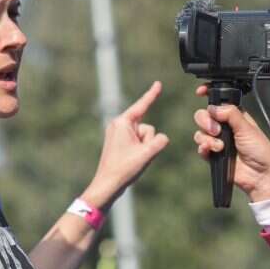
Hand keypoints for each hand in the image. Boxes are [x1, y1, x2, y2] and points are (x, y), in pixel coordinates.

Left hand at [83, 81, 169, 208]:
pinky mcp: (120, 143)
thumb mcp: (147, 153)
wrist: (107, 184)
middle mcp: (119, 125)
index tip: (158, 83)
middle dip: (149, 142)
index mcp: (122, 123)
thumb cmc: (124, 168)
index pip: (142, 105)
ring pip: (144, 137)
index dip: (152, 94)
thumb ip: (160, 141)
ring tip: (133, 161)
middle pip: (147, 128)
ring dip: (145, 149)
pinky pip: (138, 143)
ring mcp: (119, 134)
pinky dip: (140, 152)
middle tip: (136, 157)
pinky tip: (132, 162)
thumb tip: (162, 138)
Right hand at [192, 85, 269, 201]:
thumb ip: (230, 114)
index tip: (200, 92)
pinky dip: (203, 148)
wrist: (260, 174)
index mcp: (234, 116)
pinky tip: (212, 150)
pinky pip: (201, 148)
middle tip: (217, 130)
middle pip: (203, 116)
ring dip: (207, 138)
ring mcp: (218, 141)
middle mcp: (224, 127)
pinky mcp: (213, 155)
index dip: (207, 95)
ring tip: (219, 146)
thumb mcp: (247, 128)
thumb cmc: (260, 150)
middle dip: (206, 121)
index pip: (217, 102)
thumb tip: (213, 108)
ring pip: (200, 132)